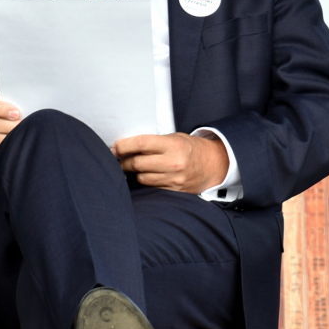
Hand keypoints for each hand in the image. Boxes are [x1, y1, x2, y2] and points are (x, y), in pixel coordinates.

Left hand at [112, 132, 228, 193]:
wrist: (214, 164)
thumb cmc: (191, 148)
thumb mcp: (175, 138)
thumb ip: (154, 142)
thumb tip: (127, 146)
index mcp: (173, 145)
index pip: (141, 144)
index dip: (123, 146)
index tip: (114, 148)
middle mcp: (173, 162)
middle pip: (137, 163)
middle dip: (124, 161)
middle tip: (118, 158)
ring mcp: (174, 179)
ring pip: (142, 178)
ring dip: (134, 173)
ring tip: (134, 167)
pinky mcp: (175, 191)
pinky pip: (152, 187)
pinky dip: (146, 182)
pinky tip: (146, 176)